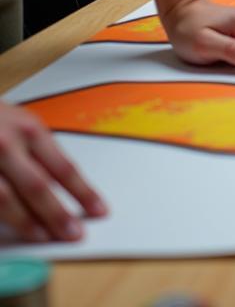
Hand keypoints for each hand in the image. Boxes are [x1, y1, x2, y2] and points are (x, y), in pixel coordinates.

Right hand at [0, 102, 106, 241]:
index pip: (63, 167)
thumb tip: (65, 185)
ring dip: (27, 223)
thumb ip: (40, 152)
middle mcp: (7, 145)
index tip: (99, 210)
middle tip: (74, 234)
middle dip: (58, 214)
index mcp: (30, 131)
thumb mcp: (23, 124)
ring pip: (7, 199)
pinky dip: (2, 219)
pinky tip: (13, 230)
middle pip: (38, 186)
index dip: (83, 192)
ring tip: (44, 237)